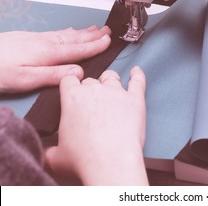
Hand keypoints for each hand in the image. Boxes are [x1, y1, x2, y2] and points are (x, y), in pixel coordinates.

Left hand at [0, 26, 110, 92]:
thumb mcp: (26, 79)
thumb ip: (54, 75)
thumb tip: (79, 72)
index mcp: (47, 53)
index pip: (78, 49)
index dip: (95, 45)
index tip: (108, 41)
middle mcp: (43, 43)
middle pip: (74, 38)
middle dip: (92, 35)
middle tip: (107, 30)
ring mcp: (35, 39)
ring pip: (65, 34)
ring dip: (82, 32)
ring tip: (94, 28)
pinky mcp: (26, 38)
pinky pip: (55, 33)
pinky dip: (67, 31)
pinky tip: (68, 31)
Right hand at [45, 67, 147, 185]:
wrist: (111, 161)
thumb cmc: (83, 159)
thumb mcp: (56, 156)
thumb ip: (48, 149)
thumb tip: (44, 152)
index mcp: (72, 97)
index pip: (69, 80)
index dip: (71, 86)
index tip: (73, 92)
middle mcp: (94, 90)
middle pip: (91, 80)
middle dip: (90, 89)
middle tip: (92, 103)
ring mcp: (117, 93)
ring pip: (112, 77)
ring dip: (109, 81)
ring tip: (110, 88)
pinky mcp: (135, 99)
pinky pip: (138, 81)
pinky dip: (138, 75)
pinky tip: (136, 72)